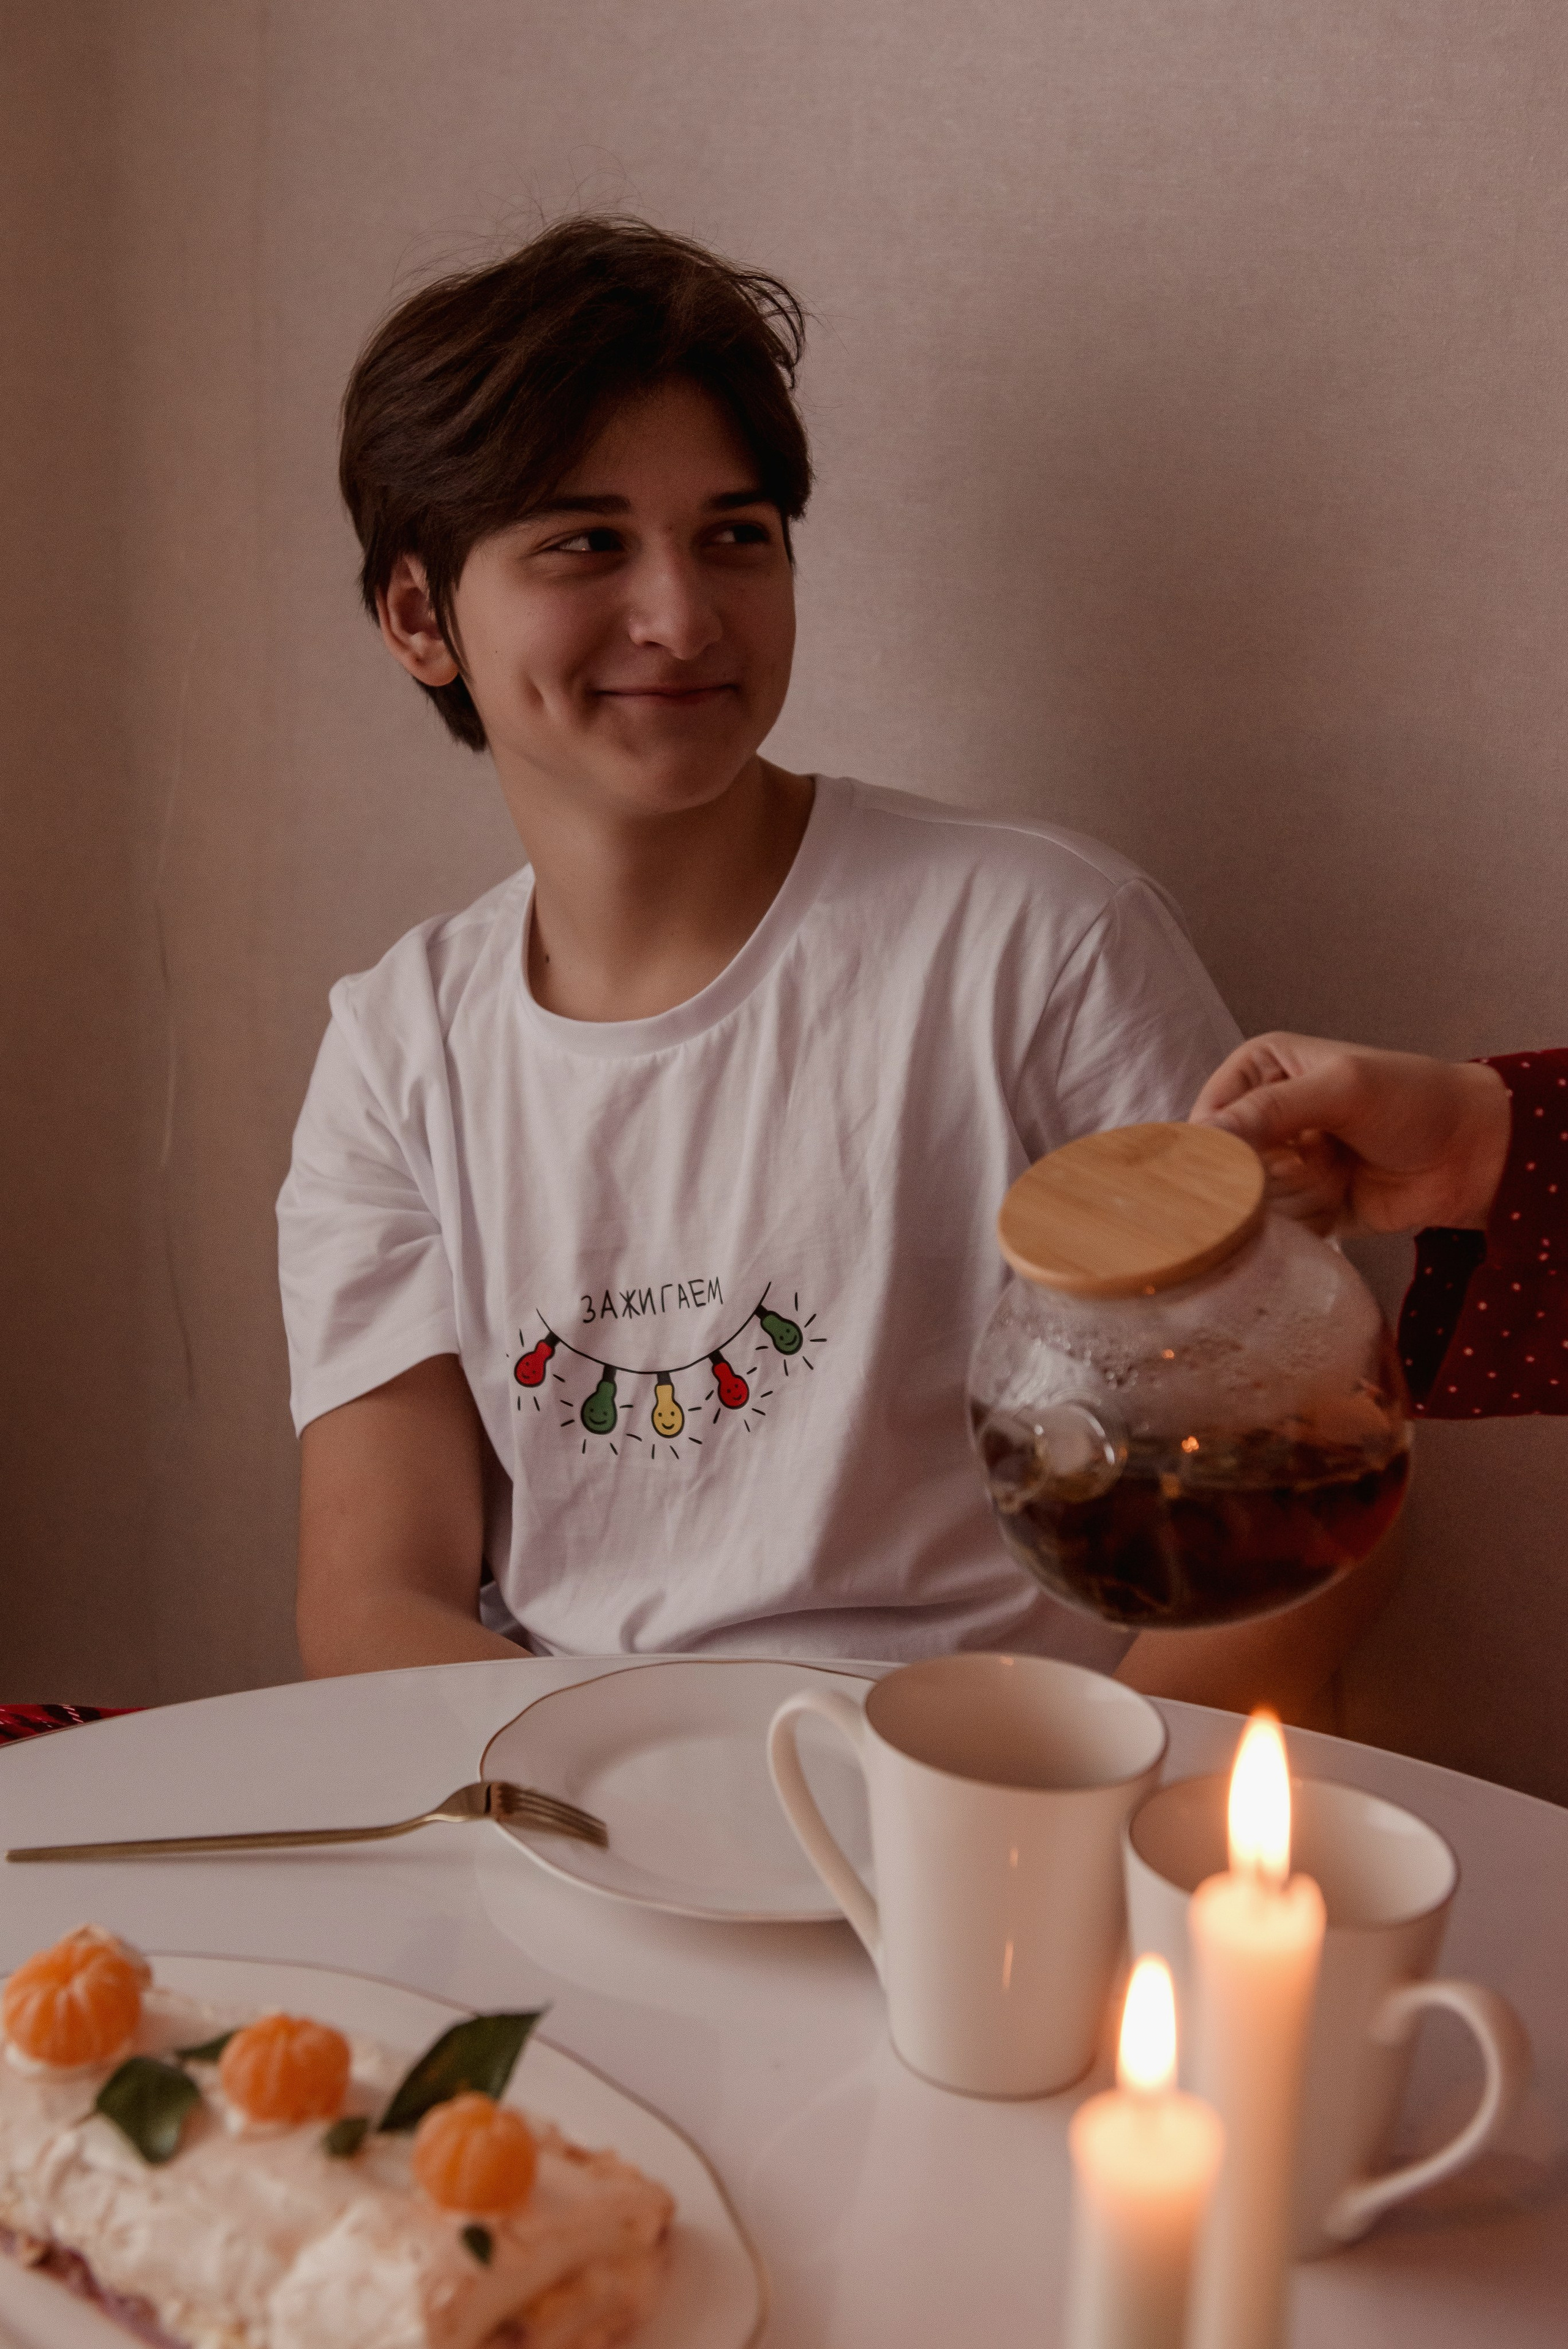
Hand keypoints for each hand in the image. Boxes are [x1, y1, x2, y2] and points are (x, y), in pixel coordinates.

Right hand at [1190, 1032, 1510, 1234]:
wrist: (1472, 1155)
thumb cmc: (1414, 1102)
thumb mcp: (1341, 1089)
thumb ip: (1271, 1110)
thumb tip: (1206, 1136)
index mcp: (1262, 1070)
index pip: (1207, 1115)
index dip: (1217, 1146)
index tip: (1243, 1163)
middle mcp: (1265, 1116)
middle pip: (1223, 1165)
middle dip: (1264, 1175)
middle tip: (1311, 1164)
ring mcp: (1285, 1164)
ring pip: (1249, 1201)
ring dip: (1293, 1198)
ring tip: (1338, 1174)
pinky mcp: (1304, 1205)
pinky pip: (1278, 1228)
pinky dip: (1305, 1222)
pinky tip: (1339, 1201)